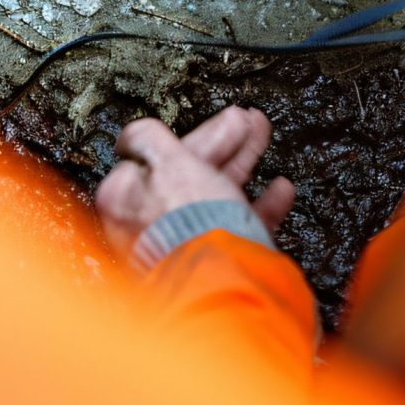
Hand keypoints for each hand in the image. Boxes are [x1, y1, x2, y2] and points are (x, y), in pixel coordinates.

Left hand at [94, 106, 294, 259]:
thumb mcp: (170, 164)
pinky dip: (258, 205)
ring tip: (261, 134)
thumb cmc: (189, 225)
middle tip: (245, 120)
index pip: (154, 154)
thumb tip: (132, 134)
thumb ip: (149, 140)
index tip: (214, 119)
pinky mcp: (214, 260)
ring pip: (214, 192)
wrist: (226, 284)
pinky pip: (235, 225)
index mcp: (125, 199)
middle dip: (221, 141)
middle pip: (186, 170)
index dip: (192, 134)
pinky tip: (279, 189)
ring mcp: (182, 243)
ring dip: (241, 161)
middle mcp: (148, 224)